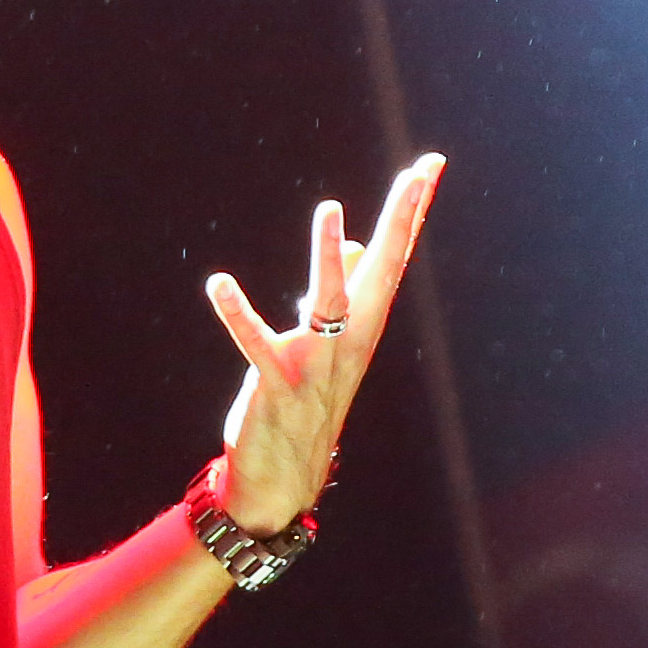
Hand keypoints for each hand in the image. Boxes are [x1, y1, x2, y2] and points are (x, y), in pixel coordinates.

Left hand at [202, 153, 444, 530]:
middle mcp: (349, 342)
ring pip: (330, 305)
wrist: (284, 482)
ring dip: (327, 258)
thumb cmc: (305, 404)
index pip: (393, 258)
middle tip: (417, 174)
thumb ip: (342, 293)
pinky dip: (238, 314)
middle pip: (382, 272)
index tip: (429, 165)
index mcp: (362, 328)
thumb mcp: (328, 345)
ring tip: (329, 210)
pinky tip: (219, 284)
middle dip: (400, 222)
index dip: (411, 211)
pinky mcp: (277, 386)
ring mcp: (316, 365)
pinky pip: (258, 344)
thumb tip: (354, 243)